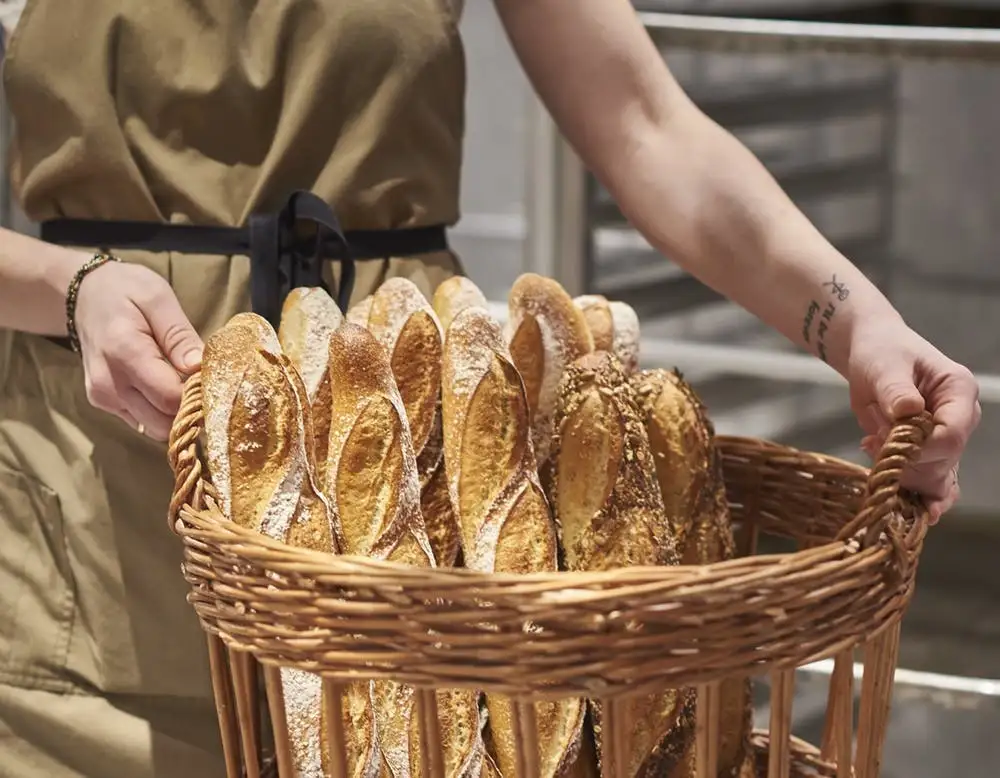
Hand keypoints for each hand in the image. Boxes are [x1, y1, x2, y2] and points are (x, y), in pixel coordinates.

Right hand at [74, 260, 203, 440]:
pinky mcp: (103, 402)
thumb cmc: (126, 290)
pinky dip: (160, 412)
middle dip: (190, 411)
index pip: (169, 397)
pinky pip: (142, 421)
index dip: (198, 396)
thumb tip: (199, 367)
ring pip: (153, 427)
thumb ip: (179, 335)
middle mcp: (109, 382)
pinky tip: (168, 388)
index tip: (215, 381)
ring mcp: (103, 396)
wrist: (84, 294)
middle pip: (162, 421)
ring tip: (188, 385)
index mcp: (124, 351)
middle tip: (206, 386)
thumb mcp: (158, 298)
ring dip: (176, 415)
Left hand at [847, 314, 980, 523]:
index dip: (921, 449)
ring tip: (875, 452)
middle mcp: (961, 418)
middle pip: (944, 459)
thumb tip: (907, 410)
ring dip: (902, 475)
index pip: (951, 434)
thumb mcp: (884, 365)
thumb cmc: (882, 352)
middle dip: (906, 461)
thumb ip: (895, 390)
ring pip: (937, 476)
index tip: (888, 446)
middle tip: (873, 443)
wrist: (873, 355)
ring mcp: (947, 437)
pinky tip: (894, 494)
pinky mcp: (929, 451)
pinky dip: (910, 489)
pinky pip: (930, 482)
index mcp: (958, 390)